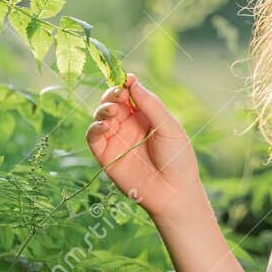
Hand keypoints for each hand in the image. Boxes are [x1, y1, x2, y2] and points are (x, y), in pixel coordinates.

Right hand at [85, 74, 205, 222]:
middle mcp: (129, 126)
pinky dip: (95, 127)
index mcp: (146, 116)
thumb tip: (132, 81)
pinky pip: (93, 137)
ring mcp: (117, 140)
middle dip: (112, 95)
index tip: (126, 80)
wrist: (175, 192)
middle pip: (112, 102)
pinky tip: (105, 125)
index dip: (124, 85)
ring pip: (100, 116)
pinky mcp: (106, 156)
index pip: (129, 94)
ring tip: (113, 111)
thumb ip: (150, 104)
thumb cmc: (178, 158)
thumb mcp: (168, 126)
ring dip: (103, 109)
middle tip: (119, 95)